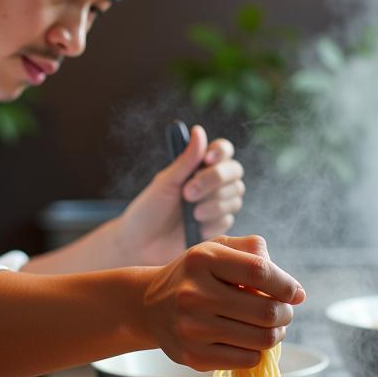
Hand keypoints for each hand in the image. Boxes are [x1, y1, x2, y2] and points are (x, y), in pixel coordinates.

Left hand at [115, 125, 245, 266]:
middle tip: (188, 193)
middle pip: (234, 172)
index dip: (220, 153)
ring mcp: (218, 204)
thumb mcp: (165, 182)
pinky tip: (195, 228)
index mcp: (199, 167)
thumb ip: (186, 160)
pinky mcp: (219, 226)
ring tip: (191, 215)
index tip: (207, 159)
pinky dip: (212, 223)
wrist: (142, 245)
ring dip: (212, 204)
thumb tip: (198, 130)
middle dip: (213, 181)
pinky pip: (228, 219)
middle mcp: (213, 183)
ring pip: (234, 196)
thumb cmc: (150, 210)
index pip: (223, 151)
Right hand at [142, 235, 305, 370]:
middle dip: (285, 314)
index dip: (286, 285)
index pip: (260, 272)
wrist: (148, 306)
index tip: (296, 294)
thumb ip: (253, 250)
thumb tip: (292, 289)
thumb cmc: (194, 275)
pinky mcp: (193, 356)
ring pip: (261, 339)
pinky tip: (247, 341)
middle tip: (283, 313)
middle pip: (266, 311)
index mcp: (203, 260)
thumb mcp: (216, 248)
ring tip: (270, 327)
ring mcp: (192, 328)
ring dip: (275, 334)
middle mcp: (194, 294)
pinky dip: (256, 352)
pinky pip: (247, 360)